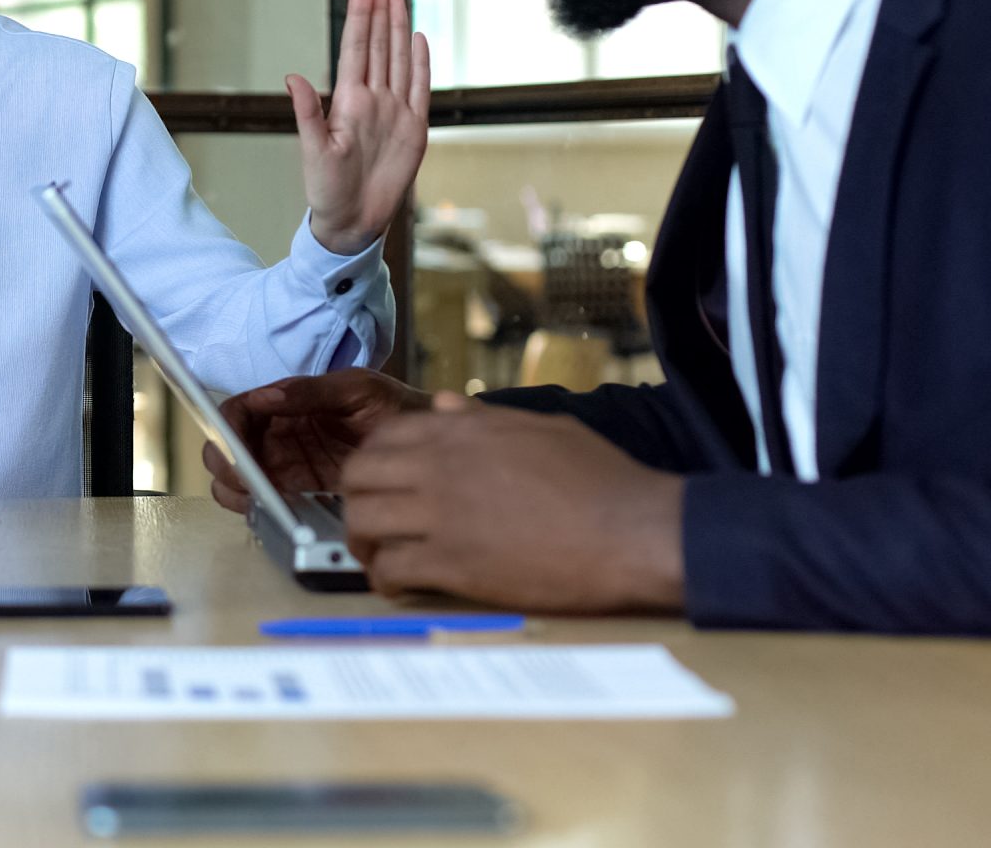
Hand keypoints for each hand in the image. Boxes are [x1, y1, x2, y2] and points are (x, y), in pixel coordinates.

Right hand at [203, 369, 430, 512]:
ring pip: (238, 484)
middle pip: (226, 452)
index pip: (234, 413)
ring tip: (263, 500)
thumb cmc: (394, 406)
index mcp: (284, 404)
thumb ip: (311, 390)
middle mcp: (277, 436)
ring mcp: (286, 468)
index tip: (234, 453)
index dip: (225, 433)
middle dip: (226, 469)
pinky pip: (266, 506)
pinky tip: (280, 512)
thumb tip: (266, 397)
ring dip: (238, 494)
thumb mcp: (357, 389)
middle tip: (247, 484)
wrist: (429, 443)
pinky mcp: (300, 497)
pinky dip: (261, 512)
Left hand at [291, 0, 430, 254]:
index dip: (360, 15)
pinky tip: (418, 39)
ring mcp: (394, 111)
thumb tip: (292, 78)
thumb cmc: (327, 190)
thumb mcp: (313, 152)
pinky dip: (420, 64)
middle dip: (378, 10)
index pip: (356, 48)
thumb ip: (306, 114)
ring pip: (397, 59)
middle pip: (378, 45)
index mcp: (348, 101)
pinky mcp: (414, 129)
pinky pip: (419, 88)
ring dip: (398, 28)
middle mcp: (373, 100)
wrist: (353, 221)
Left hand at [339, 394, 684, 612]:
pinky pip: (391, 569)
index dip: (374, 463)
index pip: (382, 437)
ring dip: (362, 543)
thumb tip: (449, 404)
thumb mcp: (543, 428)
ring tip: (376, 558)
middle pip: (357, 477)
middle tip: (371, 522)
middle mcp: (441, 466)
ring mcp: (442, 514)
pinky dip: (384, 580)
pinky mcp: (453, 563)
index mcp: (462, 431)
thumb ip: (486, 417)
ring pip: (363, 522)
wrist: (634, 531)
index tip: (382, 484)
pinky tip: (397, 586)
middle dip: (356, 500)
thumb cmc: (603, 480)